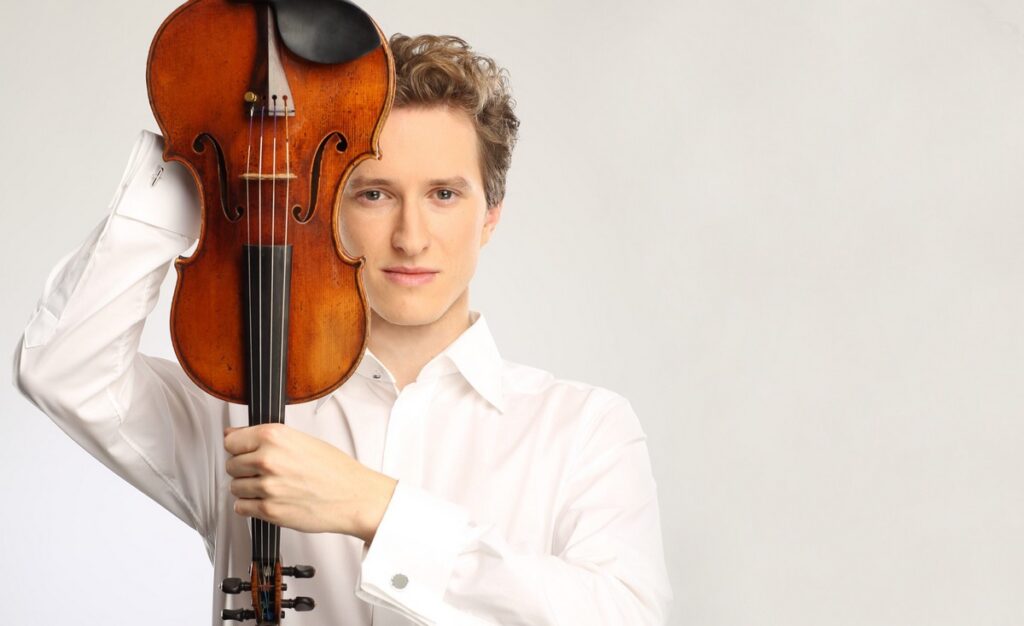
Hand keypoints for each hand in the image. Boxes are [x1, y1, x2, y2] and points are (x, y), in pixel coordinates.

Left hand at [224, 423, 396, 542]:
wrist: (354, 497)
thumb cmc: (336, 469)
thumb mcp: (303, 440)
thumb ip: (267, 438)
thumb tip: (233, 435)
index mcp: (275, 436)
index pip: (231, 441)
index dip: (239, 447)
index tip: (245, 451)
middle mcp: (267, 459)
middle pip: (231, 464)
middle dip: (244, 469)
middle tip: (264, 471)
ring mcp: (267, 486)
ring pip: (235, 487)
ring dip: (247, 488)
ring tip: (270, 487)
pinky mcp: (269, 510)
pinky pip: (241, 507)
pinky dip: (251, 506)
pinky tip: (268, 500)